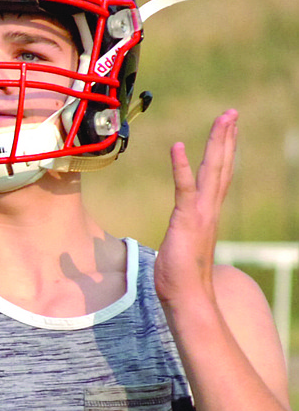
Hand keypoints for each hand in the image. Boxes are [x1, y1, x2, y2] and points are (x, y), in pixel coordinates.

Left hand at [154, 108, 237, 306]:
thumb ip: (181, 232)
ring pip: (213, 170)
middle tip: (232, 113)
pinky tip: (177, 146)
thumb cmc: (180, 277)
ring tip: (223, 119)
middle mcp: (209, 209)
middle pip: (222, 166)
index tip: (228, 129)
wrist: (188, 297)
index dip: (224, 151)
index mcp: (207, 213)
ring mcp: (201, 214)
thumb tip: (177, 232)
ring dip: (217, 143)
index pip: (219, 175)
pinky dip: (182, 166)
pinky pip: (184, 188)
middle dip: (227, 138)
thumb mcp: (180, 246)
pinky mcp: (187, 220)